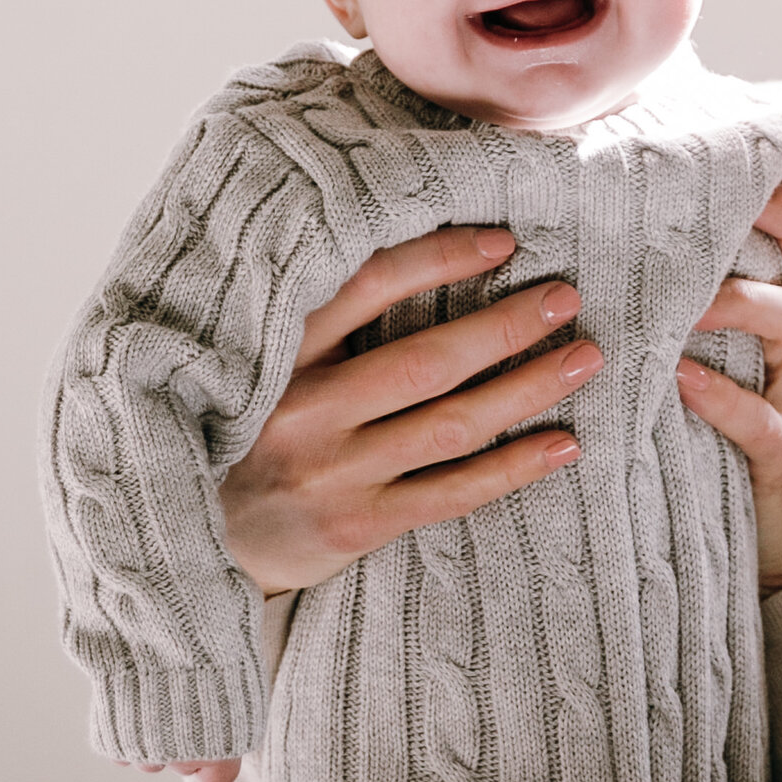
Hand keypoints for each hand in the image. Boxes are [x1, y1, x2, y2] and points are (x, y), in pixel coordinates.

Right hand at [212, 224, 602, 598]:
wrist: (199, 540)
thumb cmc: (245, 434)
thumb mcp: (257, 364)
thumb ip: (316, 319)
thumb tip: (412, 245)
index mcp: (280, 354)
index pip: (368, 286)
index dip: (441, 258)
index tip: (503, 241)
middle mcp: (305, 410)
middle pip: (426, 360)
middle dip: (506, 326)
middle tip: (565, 297)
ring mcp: (334, 473)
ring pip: (451, 425)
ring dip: (526, 389)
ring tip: (583, 358)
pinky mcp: (357, 527)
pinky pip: (452, 492)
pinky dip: (514, 468)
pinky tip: (564, 445)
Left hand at [675, 168, 781, 597]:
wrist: (772, 547)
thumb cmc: (719, 442)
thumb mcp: (710, 365)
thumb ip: (687, 309)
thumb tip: (623, 243)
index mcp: (780, 324)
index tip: (767, 156)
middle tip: (726, 194)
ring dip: (739, 299)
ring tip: (685, 296)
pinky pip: (764, 422)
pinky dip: (724, 398)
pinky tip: (681, 381)